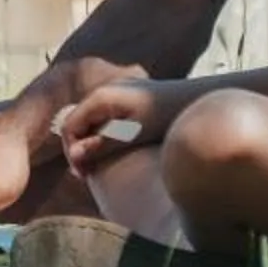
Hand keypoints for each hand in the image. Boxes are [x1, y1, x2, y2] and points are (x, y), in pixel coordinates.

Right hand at [54, 80, 181, 173]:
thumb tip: (74, 156)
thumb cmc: (167, 115)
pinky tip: (115, 152)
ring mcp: (116, 92)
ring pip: (91, 122)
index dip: (72, 152)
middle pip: (78, 122)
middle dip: (80, 149)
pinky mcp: (128, 98)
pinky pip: (105, 119)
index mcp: (102, 96)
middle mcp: (105, 90)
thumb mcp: (134, 134)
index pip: (70, 125)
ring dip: (92, 144)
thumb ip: (103, 144)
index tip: (83, 176)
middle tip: (89, 176)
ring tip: (100, 167)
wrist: (197, 99)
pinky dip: (104, 137)